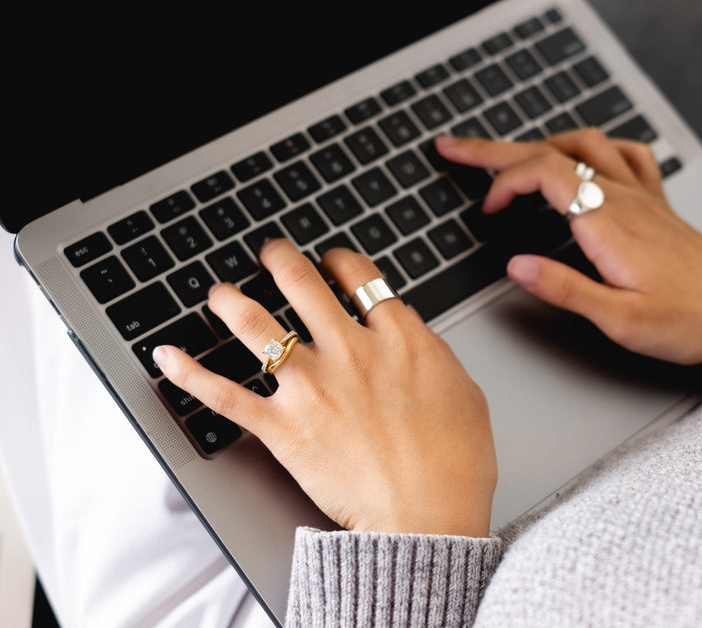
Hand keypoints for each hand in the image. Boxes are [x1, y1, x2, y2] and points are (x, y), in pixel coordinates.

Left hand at [154, 239, 496, 536]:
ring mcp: (312, 387)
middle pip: (301, 283)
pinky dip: (189, 373)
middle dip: (279, 259)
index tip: (330, 262)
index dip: (338, 261)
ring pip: (256, 325)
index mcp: (398, 339)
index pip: (358, 277)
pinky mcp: (282, 428)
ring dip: (230, 301)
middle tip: (270, 254)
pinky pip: (224, 394)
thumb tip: (410, 335)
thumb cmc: (457, 463)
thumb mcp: (464, 390)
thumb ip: (432, 353)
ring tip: (219, 293)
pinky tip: (167, 355)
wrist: (430, 517)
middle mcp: (350, 351)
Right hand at [435, 129, 701, 366]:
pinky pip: (626, 155)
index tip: (485, 209)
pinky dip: (595, 148)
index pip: (542, 173)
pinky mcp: (658, 205)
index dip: (502, 181)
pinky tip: (587, 160)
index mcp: (607, 222)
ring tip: (513, 157)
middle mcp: (623, 198)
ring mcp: (643, 197)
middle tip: (456, 147)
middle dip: (496, 148)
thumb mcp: (621, 320)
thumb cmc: (693, 321)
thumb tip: (517, 267)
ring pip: (585, 144)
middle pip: (551, 151)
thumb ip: (565, 290)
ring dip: (542, 143)